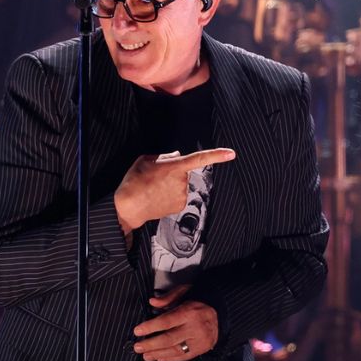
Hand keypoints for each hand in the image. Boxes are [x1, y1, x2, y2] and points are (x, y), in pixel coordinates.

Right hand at [115, 148, 235, 233]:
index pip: (200, 158)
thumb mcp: (146, 160)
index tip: (231, 153)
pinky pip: (178, 196)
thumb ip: (165, 157)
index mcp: (175, 167)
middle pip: (183, 172)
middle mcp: (182, 182)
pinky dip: (170, 195)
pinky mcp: (180, 206)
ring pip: (180, 184)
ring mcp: (182, 195)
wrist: (128, 207)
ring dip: (170, 185)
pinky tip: (157, 197)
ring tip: (153, 188)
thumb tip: (177, 156)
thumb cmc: (134, 181)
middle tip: (155, 177)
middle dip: (173, 172)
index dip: (217, 155)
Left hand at [132, 285, 218, 360]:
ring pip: (176, 350)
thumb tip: (153, 302)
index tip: (138, 331)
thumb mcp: (184, 292)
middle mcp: (195, 328)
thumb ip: (168, 297)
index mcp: (190, 312)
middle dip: (151, 344)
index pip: (166, 321)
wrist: (221, 311)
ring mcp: (200, 340)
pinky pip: (184, 356)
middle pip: (169, 339)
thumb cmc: (200, 301)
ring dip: (158, 353)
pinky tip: (160, 357)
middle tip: (138, 347)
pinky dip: (171, 358)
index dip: (150, 327)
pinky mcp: (202, 348)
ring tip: (146, 355)